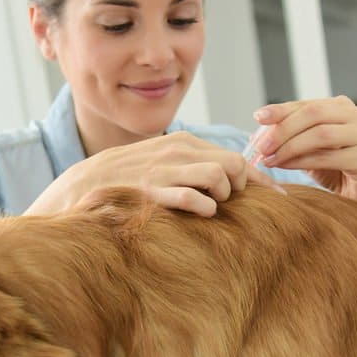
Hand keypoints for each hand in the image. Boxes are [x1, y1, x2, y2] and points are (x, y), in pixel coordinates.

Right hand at [26, 131, 285, 216]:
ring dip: (223, 196)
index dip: (260, 180)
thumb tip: (232, 181)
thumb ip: (192, 167)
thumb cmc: (125, 182)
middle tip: (230, 205)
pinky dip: (203, 205)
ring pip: (219, 176)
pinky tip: (201, 212)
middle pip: (234, 164)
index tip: (278, 201)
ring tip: (209, 207)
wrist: (78, 188)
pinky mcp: (149, 190)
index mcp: (182, 143)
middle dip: (242, 188)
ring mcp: (163, 169)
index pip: (236, 157)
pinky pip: (191, 196)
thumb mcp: (160, 165)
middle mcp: (176, 150)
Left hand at [248, 96, 356, 218]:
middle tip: (260, 146)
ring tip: (268, 159)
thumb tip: (257, 134)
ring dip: (289, 146)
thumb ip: (291, 137)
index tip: (257, 117)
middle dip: (282, 129)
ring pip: (320, 134)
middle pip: (313, 114)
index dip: (280, 110)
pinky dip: (301, 161)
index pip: (306, 104)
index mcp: (342, 107)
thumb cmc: (335, 171)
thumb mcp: (309, 150)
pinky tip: (283, 166)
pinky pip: (327, 156)